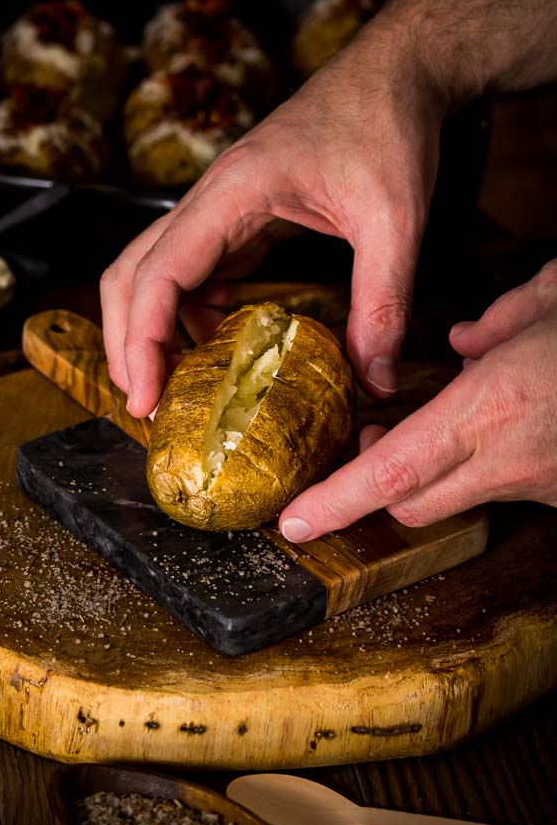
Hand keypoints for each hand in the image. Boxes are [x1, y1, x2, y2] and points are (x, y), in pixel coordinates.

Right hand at [101, 24, 444, 416]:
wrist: (394, 71)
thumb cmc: (386, 125)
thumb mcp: (394, 219)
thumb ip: (382, 301)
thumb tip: (374, 380)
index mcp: (231, 194)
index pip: (157, 275)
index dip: (141, 342)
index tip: (145, 398)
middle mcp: (212, 200)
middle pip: (131, 273)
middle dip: (126, 341)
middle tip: (145, 405)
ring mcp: (222, 208)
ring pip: (155, 272)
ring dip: (153, 330)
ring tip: (174, 389)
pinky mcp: (242, 216)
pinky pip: (196, 270)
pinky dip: (192, 314)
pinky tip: (218, 348)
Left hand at [279, 260, 556, 541]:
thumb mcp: (553, 303)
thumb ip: (498, 318)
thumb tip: (464, 340)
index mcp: (488, 408)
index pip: (390, 471)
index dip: (334, 502)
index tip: (293, 521)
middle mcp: (506, 461)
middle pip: (408, 502)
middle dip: (373, 485)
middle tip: (369, 437)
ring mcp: (538, 486)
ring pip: (456, 501)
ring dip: (432, 474)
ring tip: (442, 427)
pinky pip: (504, 491)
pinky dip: (488, 467)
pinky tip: (510, 428)